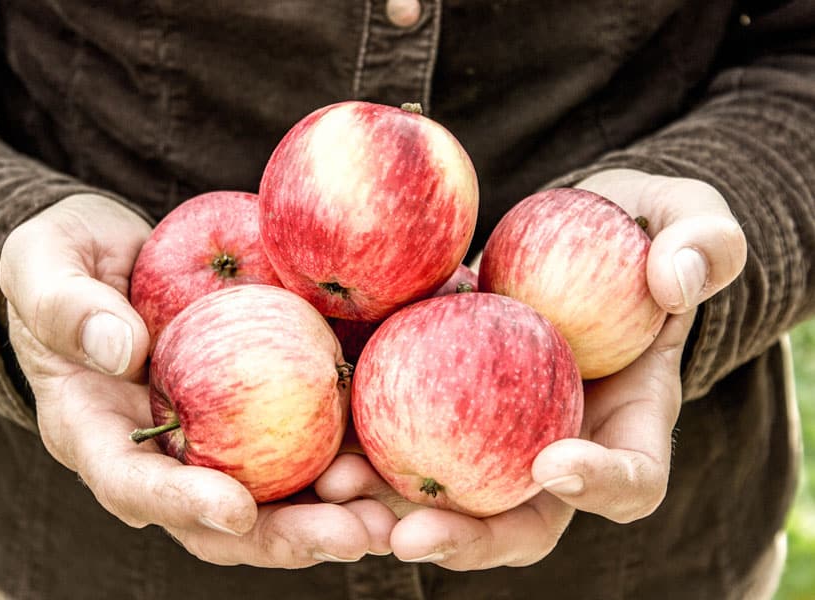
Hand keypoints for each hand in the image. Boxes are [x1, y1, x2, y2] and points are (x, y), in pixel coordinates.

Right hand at [0, 193, 393, 565]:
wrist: (108, 260)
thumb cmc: (64, 262)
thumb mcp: (44, 265)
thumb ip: (67, 306)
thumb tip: (119, 349)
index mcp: (95, 431)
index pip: (132, 482)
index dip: (181, 504)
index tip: (236, 509)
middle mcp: (156, 453)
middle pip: (216, 519)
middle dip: (281, 537)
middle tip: (347, 536)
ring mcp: (206, 441)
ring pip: (266, 499)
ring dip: (324, 519)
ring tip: (382, 519)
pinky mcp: (249, 416)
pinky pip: (293, 447)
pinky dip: (338, 463)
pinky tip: (384, 462)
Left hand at [319, 169, 746, 569]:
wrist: (570, 234)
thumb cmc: (636, 230)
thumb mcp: (683, 218)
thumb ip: (700, 242)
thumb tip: (672, 280)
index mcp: (628, 420)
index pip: (631, 478)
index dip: (600, 485)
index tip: (554, 461)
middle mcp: (557, 445)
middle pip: (520, 519)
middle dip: (468, 536)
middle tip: (410, 531)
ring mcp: (495, 432)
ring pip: (447, 493)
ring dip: (390, 506)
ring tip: (336, 488)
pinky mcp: (441, 402)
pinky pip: (399, 431)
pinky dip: (358, 440)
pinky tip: (314, 427)